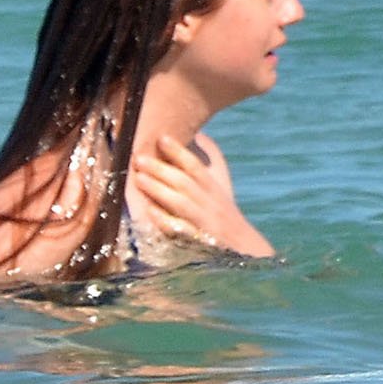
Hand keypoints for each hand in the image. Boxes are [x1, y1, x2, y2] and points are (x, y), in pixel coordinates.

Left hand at [130, 132, 273, 256]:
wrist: (244, 247)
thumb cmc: (224, 213)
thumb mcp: (221, 186)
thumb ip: (210, 163)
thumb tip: (199, 136)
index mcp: (214, 189)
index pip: (196, 167)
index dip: (179, 152)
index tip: (162, 138)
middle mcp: (210, 203)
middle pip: (185, 182)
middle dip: (161, 169)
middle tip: (139, 158)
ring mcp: (205, 222)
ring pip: (181, 203)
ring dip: (159, 190)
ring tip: (139, 178)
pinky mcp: (199, 241)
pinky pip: (181, 230)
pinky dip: (166, 220)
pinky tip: (150, 211)